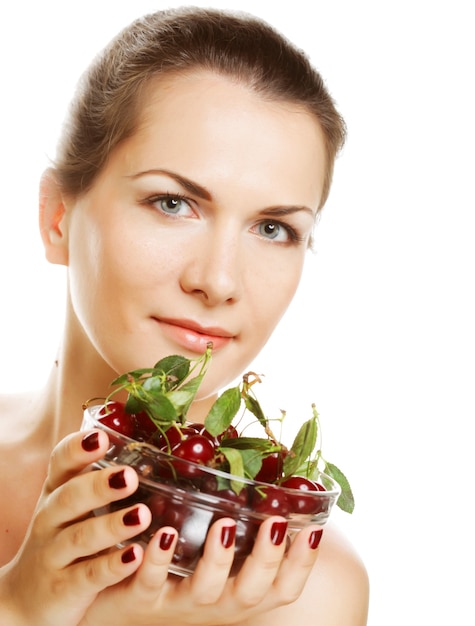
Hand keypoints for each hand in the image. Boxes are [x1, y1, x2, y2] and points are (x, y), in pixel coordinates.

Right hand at [0, 429, 151, 625]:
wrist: (22, 601)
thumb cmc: (58, 539)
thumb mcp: (67, 507)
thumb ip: (94, 479)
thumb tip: (142, 444)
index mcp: (55, 493)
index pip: (60, 465)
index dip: (77, 450)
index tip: (101, 437)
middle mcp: (50, 521)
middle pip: (70, 498)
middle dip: (99, 486)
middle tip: (130, 476)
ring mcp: (54, 555)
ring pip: (81, 537)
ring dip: (112, 525)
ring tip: (142, 516)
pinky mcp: (65, 588)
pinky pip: (89, 575)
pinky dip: (112, 566)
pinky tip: (135, 556)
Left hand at [81, 512, 322, 625]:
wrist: (118, 604)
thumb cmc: (177, 569)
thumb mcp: (213, 550)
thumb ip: (239, 518)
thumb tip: (263, 468)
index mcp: (237, 590)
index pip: (282, 587)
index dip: (301, 563)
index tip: (314, 528)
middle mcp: (215, 602)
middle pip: (252, 593)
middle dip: (267, 559)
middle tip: (275, 522)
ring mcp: (178, 603)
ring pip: (205, 592)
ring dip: (218, 560)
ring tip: (223, 525)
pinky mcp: (140, 598)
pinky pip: (150, 584)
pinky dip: (157, 562)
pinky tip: (161, 534)